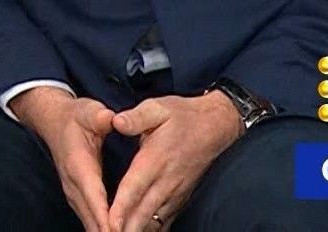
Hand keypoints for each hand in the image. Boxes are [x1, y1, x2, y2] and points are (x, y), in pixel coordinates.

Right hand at [12, 88, 115, 231]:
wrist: (54, 122)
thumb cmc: (75, 118)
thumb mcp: (89, 111)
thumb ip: (100, 117)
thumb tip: (112, 119)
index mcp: (78, 166)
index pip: (93, 196)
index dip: (105, 216)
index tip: (117, 231)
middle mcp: (74, 186)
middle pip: (92, 219)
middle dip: (110, 231)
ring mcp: (74, 195)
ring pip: (90, 224)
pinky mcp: (78, 199)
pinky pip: (91, 222)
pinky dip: (103, 230)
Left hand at [104, 93, 242, 231]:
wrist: (217, 126)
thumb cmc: (183, 116)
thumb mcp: (158, 107)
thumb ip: (136, 117)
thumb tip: (116, 121)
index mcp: (155, 158)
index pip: (135, 186)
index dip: (122, 207)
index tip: (110, 222)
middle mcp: (166, 180)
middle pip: (143, 210)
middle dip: (127, 227)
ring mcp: (176, 191)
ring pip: (155, 218)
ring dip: (139, 230)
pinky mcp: (181, 196)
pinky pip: (166, 219)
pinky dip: (154, 228)